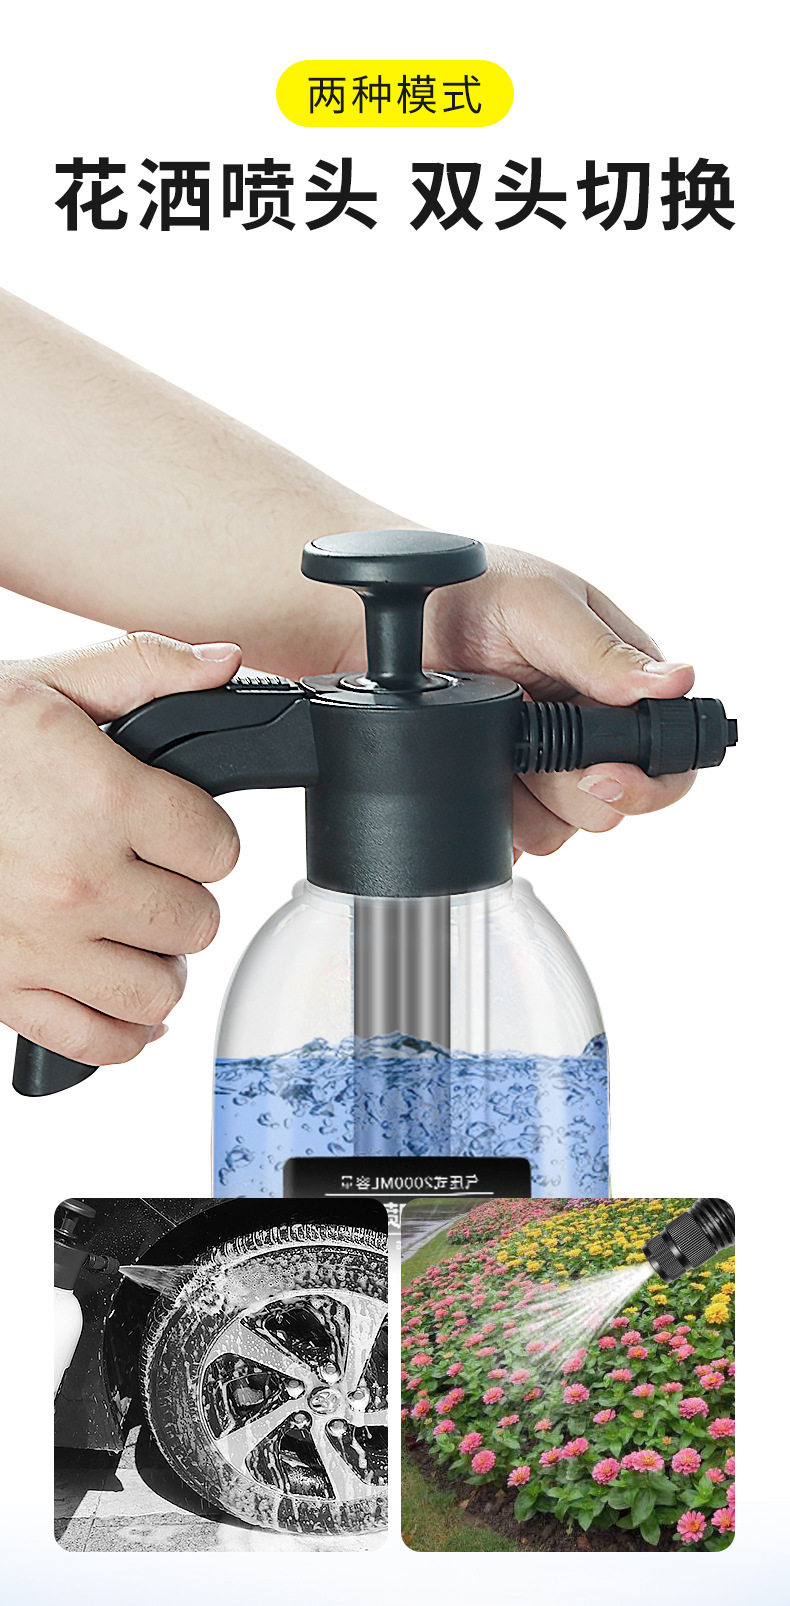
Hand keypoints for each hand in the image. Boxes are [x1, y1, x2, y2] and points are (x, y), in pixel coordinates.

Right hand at [0, 633, 241, 1062]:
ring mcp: (41, 946)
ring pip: (159, 990)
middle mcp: (76, 881)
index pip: (217, 847)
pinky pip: (98, 1042)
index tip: (177, 824)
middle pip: (196, 921)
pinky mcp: (4, 991)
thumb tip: (221, 663)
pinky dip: (122, 1030)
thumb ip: (141, 668)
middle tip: (150, 871)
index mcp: (100, 799)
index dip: (203, 832)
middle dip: (182, 894)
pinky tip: (117, 993)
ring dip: (158, 961)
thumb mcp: (43, 681)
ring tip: (134, 928)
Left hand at [424, 546, 695, 855]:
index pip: (669, 758)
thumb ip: (602, 652)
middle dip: (566, 786)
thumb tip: (677, 681)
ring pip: (559, 829)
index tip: (600, 775)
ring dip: (520, 798)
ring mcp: (543, 767)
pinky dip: (487, 815)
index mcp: (622, 684)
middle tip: (525, 742)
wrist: (390, 619)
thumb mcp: (539, 606)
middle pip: (611, 806)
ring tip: (488, 741)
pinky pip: (509, 836)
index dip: (647, 782)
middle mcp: (590, 732)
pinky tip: (469, 770)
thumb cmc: (471, 589)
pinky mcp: (501, 791)